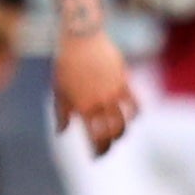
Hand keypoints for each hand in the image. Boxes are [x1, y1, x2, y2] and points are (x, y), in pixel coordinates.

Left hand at [49, 31, 137, 152]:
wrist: (80, 36)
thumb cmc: (65, 63)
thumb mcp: (59, 89)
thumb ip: (61, 113)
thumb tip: (62, 132)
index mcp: (82, 107)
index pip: (95, 139)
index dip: (97, 151)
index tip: (96, 157)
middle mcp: (100, 102)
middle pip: (112, 134)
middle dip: (109, 145)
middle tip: (105, 148)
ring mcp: (114, 92)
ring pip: (125, 123)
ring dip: (121, 132)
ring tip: (115, 134)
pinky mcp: (124, 81)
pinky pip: (135, 105)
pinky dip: (135, 114)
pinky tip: (131, 117)